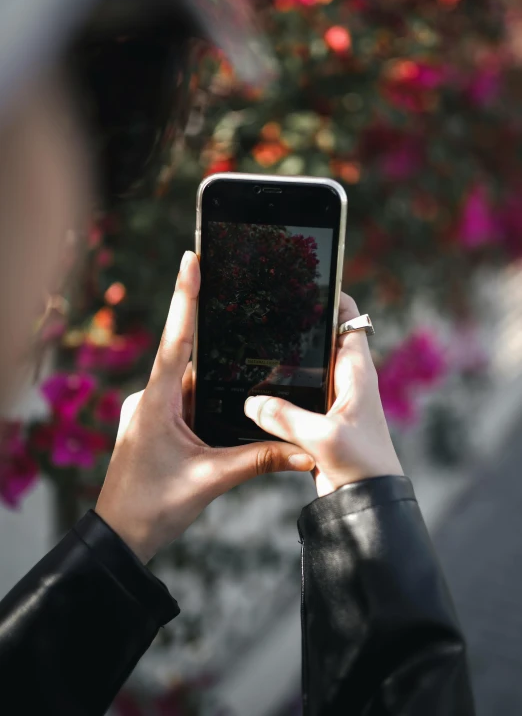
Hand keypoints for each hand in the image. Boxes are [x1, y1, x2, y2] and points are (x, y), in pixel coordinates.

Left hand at [96, 252, 314, 562]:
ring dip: (213, 377)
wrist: (119, 539)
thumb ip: (258, 460)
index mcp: (155, 402)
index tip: (191, 259)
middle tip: (239, 301)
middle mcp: (149, 399)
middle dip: (213, 335)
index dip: (184, 296)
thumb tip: (303, 452)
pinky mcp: (155, 427)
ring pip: (188, 383)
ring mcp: (150, 413)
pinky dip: (206, 398)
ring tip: (246, 355)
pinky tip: (229, 399)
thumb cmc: (153, 508)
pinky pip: (185, 402)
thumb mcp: (211, 480)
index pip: (175, 340)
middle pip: (187, 357)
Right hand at [244, 293, 402, 496]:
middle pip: (320, 337)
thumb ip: (285, 417)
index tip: (301, 281)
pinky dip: (276, 390)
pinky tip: (251, 391)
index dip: (330, 296)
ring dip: (283, 360)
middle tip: (263, 309)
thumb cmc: (362, 467)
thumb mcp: (322, 438)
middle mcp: (344, 380)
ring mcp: (330, 399)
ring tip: (250, 344)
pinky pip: (293, 395)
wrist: (367, 505)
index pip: (348, 318)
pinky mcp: (317, 420)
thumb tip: (251, 401)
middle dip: (297, 324)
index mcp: (355, 372)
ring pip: (303, 367)